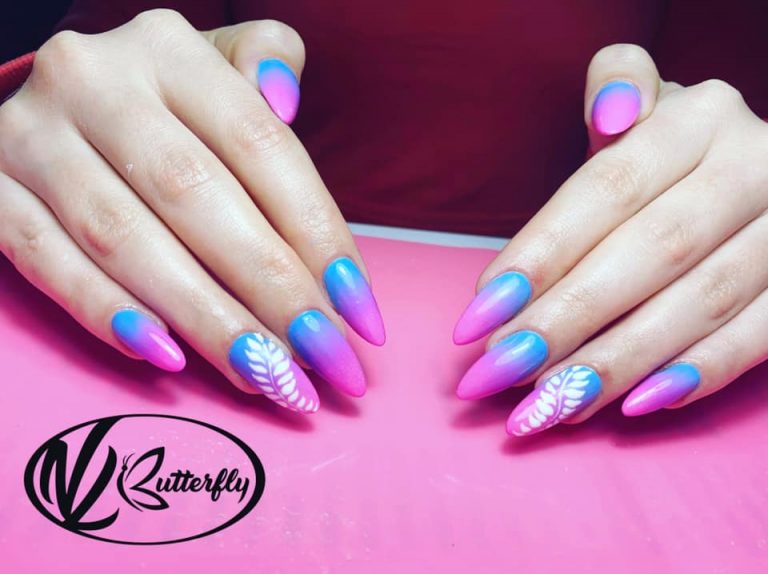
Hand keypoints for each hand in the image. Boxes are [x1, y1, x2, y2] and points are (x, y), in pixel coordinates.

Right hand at [0, 10, 384, 413]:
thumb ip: (267, 64)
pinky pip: (47, 262)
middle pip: (198, 199)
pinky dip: (109, 314)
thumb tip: (287, 99)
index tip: (359, 311)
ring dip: (206, 319)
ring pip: (127, 241)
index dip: (318, 234)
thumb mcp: (217, 64)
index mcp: (169, 48)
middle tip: (324, 361)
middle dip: (272, 292)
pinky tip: (169, 359)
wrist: (60, 105)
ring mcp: (31, 137)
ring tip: (267, 376)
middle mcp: (94, 81)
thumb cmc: (164, 101)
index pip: (262, 146)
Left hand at [453, 44, 767, 435]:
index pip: (607, 189)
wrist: (745, 171)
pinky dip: (697, 374)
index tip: (480, 314)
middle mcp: (754, 164)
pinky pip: (760, 336)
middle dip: (569, 318)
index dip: (541, 254)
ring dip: (619, 360)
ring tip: (550, 403)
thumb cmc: (664, 153)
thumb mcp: (640, 108)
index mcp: (699, 118)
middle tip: (502, 370)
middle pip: (651, 251)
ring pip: (702, 302)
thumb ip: (614, 89)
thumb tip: (608, 114)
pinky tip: (634, 404)